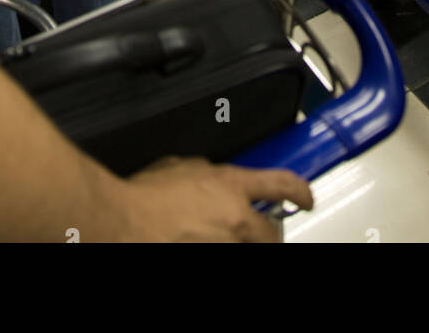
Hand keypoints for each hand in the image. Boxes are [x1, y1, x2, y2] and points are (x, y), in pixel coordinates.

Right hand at [121, 156, 312, 242]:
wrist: (122, 224)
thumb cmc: (142, 199)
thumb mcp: (179, 168)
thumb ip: (205, 172)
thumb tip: (210, 176)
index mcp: (229, 186)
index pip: (280, 183)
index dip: (300, 191)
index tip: (306, 198)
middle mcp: (235, 220)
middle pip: (271, 233)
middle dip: (269, 234)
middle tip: (261, 234)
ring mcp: (226, 247)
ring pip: (251, 248)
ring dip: (242, 244)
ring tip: (221, 239)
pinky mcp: (216, 261)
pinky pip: (231, 257)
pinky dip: (225, 250)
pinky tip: (201, 242)